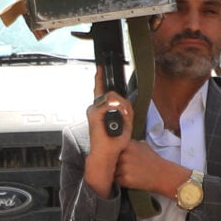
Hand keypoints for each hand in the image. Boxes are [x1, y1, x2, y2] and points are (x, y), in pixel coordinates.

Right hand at [84, 70, 130, 197]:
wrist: (106, 153)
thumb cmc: (114, 141)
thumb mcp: (125, 122)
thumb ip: (125, 110)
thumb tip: (124, 102)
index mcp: (101, 109)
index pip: (99, 89)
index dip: (100, 77)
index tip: (100, 67)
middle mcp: (95, 107)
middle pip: (112, 93)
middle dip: (123, 103)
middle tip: (126, 116)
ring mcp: (94, 110)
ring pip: (112, 97)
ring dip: (122, 107)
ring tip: (123, 120)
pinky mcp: (94, 114)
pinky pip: (110, 104)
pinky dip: (118, 110)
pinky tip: (120, 117)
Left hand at [113, 139, 191, 199]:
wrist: (162, 174)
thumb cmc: (153, 159)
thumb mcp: (143, 145)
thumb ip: (130, 143)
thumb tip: (119, 143)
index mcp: (127, 145)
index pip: (111, 148)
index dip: (113, 153)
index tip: (115, 156)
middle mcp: (123, 155)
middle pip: (109, 159)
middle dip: (113, 163)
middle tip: (121, 166)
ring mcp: (123, 167)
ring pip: (111, 170)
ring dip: (115, 173)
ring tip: (125, 173)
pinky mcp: (124, 179)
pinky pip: (116, 180)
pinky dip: (120, 181)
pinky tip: (128, 179)